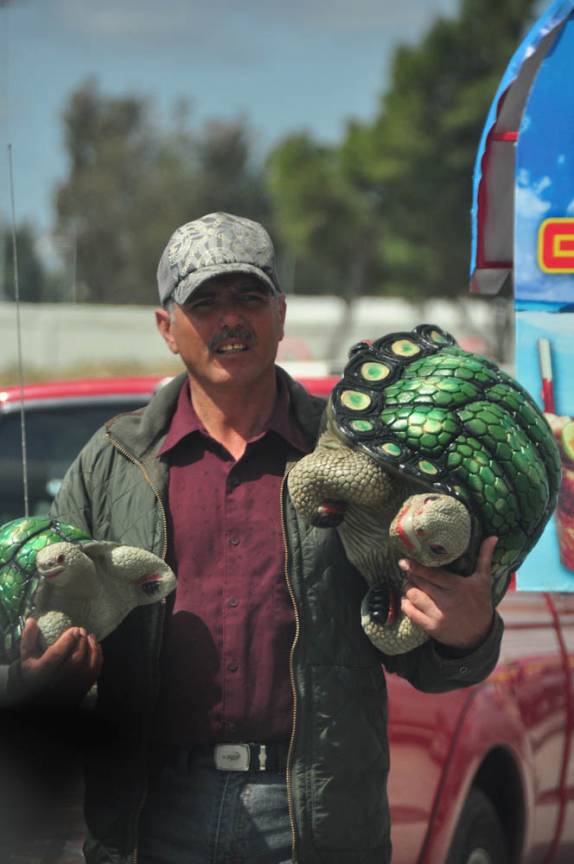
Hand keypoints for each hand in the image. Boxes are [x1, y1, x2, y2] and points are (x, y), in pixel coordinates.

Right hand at [12, 618, 102, 706]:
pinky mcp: (81, 689)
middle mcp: (58, 681)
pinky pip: (94, 673)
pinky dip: (98, 658)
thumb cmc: (33, 672)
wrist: (38, 696)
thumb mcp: (27, 656)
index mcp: (43, 672)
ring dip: (92, 648)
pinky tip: (96, 647)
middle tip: (82, 630)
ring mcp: (71, 686)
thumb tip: (32, 620)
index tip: (75, 629)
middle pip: (76, 659)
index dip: (68, 639)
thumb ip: (28, 638)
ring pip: (87, 666)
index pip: (58, 654)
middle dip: (82, 642)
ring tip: (90, 636)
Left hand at [399, 536, 497, 650]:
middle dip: (411, 576)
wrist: (480, 636)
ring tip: (408, 583)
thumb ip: (484, 557)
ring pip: (414, 597)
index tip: (404, 562)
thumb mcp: (483, 580)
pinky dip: (406, 605)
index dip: (415, 567)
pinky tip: (406, 600)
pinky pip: (412, 614)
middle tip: (407, 572)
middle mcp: (448, 601)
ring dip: (407, 589)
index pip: (432, 574)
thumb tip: (492, 537)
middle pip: (420, 584)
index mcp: (458, 586)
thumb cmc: (480, 603)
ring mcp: (439, 615)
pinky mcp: (432, 628)